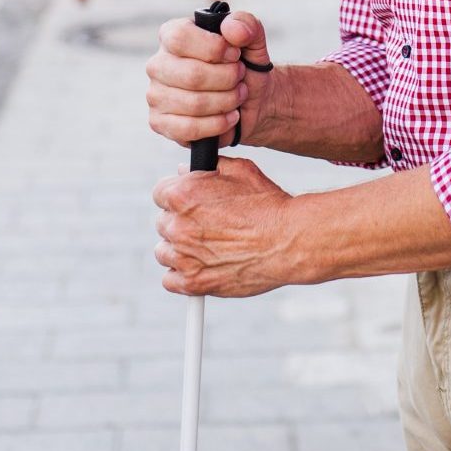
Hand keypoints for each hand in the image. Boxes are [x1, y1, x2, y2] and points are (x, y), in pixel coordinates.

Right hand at [145, 9, 270, 149]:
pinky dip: (218, 124)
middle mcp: (158, 64)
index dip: (214, 48)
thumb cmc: (244, 66)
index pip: (180, 37)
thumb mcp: (253, 40)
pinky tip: (231, 117)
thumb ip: (246, 25)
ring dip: (227, 101)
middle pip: (192, 74)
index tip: (235, 54)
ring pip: (194, 103)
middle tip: (240, 77)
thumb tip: (232, 29)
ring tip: (238, 95)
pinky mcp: (160, 123)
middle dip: (227, 79)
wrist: (252, 102)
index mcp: (172, 36)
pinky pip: (189, 128)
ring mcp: (155, 95)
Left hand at [153, 156, 300, 296]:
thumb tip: (186, 170)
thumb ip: (210, 167)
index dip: (177, 197)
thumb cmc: (269, 205)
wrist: (290, 241)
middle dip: (181, 222)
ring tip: (205, 247)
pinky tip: (201, 268)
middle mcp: (178, 225)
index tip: (190, 204)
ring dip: (179, 249)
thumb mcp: (241, 171)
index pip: (160, 194)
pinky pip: (170, 280)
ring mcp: (184, 256)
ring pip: (164, 252)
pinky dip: (182, 276)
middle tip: (206, 226)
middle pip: (163, 223)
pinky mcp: (194, 282)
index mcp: (183, 195)